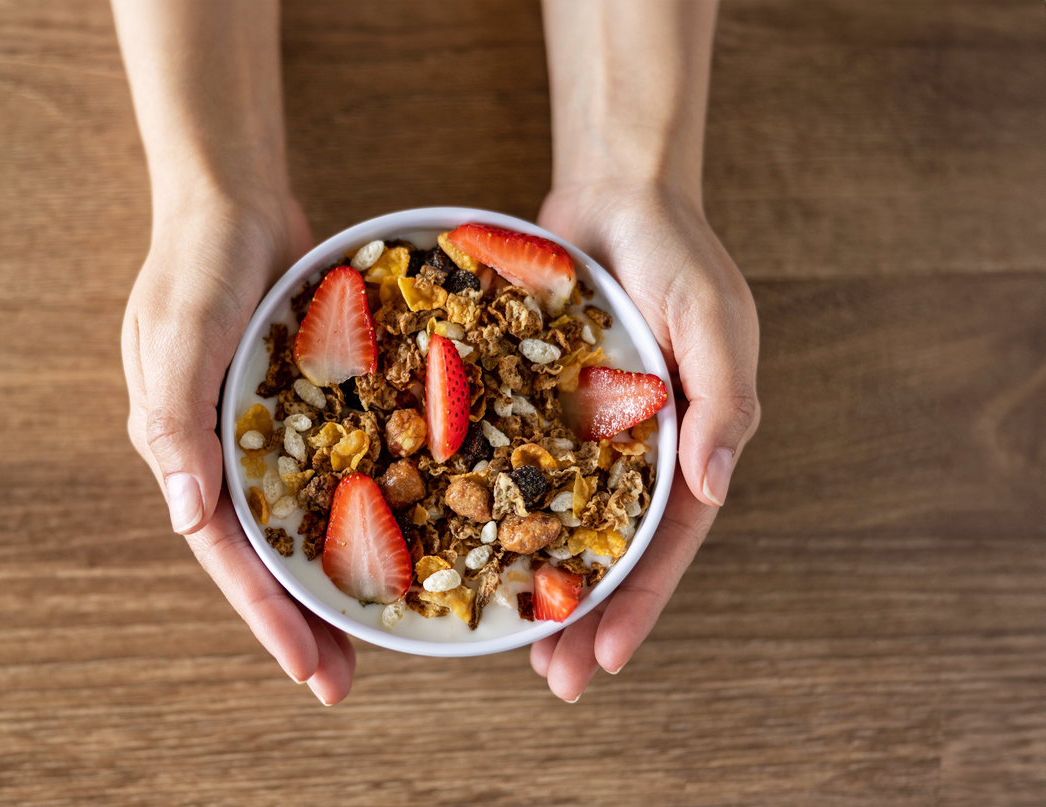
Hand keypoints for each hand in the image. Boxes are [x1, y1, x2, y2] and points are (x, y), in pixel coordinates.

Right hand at [121, 191, 355, 704]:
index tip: (311, 672)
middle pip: (273, 553)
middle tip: (347, 679)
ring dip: (342, 571)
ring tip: (385, 624)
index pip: (229, 555)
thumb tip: (185, 517)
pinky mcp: (317, 401)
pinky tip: (415, 526)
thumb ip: (175, 423)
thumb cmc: (197, 264)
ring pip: (313, 518)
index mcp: (188, 453)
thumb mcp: (178, 338)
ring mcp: (276, 430)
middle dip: (306, 619)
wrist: (236, 199)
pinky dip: (371, 498)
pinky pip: (346, 460)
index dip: (269, 616)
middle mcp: (232, 454)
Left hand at [530, 181, 760, 700]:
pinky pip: (511, 462)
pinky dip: (494, 505)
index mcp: (684, 444)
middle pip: (606, 550)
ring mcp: (581, 432)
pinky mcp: (533, 401)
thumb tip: (712, 488)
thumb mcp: (713, 322)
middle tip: (549, 678)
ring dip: (535, 578)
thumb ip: (721, 404)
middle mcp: (631, 450)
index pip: (664, 544)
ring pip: (554, 521)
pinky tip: (461, 540)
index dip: (637, 605)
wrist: (616, 193)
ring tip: (505, 637)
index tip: (601, 662)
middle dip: (583, 617)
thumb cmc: (677, 252)